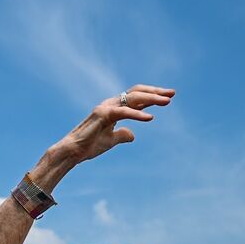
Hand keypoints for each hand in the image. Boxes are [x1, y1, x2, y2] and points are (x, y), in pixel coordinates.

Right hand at [51, 85, 174, 165]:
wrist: (72, 152)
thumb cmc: (88, 146)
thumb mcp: (110, 141)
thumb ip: (121, 135)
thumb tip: (133, 135)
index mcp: (113, 108)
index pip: (136, 97)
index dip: (152, 96)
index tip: (167, 97)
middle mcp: (110, 104)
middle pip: (137, 93)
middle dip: (155, 92)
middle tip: (172, 94)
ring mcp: (106, 107)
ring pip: (132, 98)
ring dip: (151, 98)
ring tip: (167, 102)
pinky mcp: (102, 115)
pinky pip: (124, 112)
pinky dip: (138, 114)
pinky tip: (150, 117)